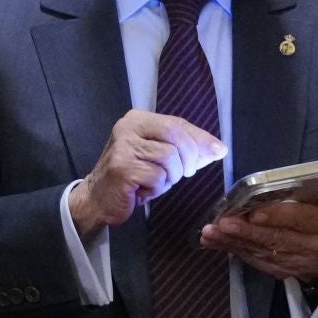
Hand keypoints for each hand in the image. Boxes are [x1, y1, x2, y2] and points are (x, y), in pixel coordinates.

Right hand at [68, 111, 224, 235]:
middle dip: (189, 158)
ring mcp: (124, 147)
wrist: (97, 198)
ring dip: (170, 176)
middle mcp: (128, 128)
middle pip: (176, 136)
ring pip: (169, 158)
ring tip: (156, 182)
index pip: (177, 123)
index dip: (201, 138)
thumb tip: (218, 149)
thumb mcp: (158, 156)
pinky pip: (157, 176)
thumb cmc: (132, 176)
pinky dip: (157, 188)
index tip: (219, 150)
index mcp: (138, 119)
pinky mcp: (122, 168)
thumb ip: (184, 149)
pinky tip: (144, 190)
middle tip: (185, 173)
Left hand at [200, 179, 317, 282]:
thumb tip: (289, 177)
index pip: (301, 218)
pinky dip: (233, 250)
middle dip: (246, 231)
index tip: (253, 213)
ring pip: (262, 251)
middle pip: (277, 238)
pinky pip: (255, 261)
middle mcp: (314, 246)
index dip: (277, 216)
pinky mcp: (281, 272)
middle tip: (221, 223)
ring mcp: (297, 262)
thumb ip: (309, 189)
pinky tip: (214, 242)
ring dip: (233, 241)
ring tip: (210, 232)